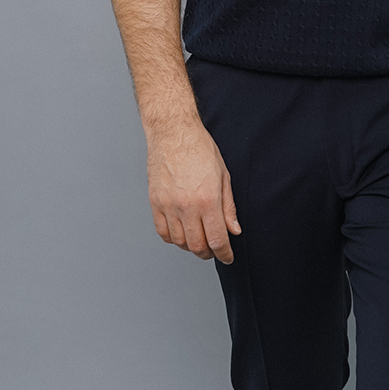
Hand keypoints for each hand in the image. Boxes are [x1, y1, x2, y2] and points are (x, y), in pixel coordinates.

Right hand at [146, 115, 241, 262]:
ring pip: (179, 242)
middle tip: (214, 250)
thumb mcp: (223, 176)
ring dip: (191, 246)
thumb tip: (233, 230)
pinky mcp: (155, 202)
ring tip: (198, 240)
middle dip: (209, 253)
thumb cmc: (199, 149)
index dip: (224, 254)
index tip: (227, 257)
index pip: (217, 239)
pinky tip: (181, 233)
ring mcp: (168, 206)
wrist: (173, 132)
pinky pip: (162, 232)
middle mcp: (187, 206)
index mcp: (208, 200)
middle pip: (198, 245)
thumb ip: (228, 207)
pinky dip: (173, 238)